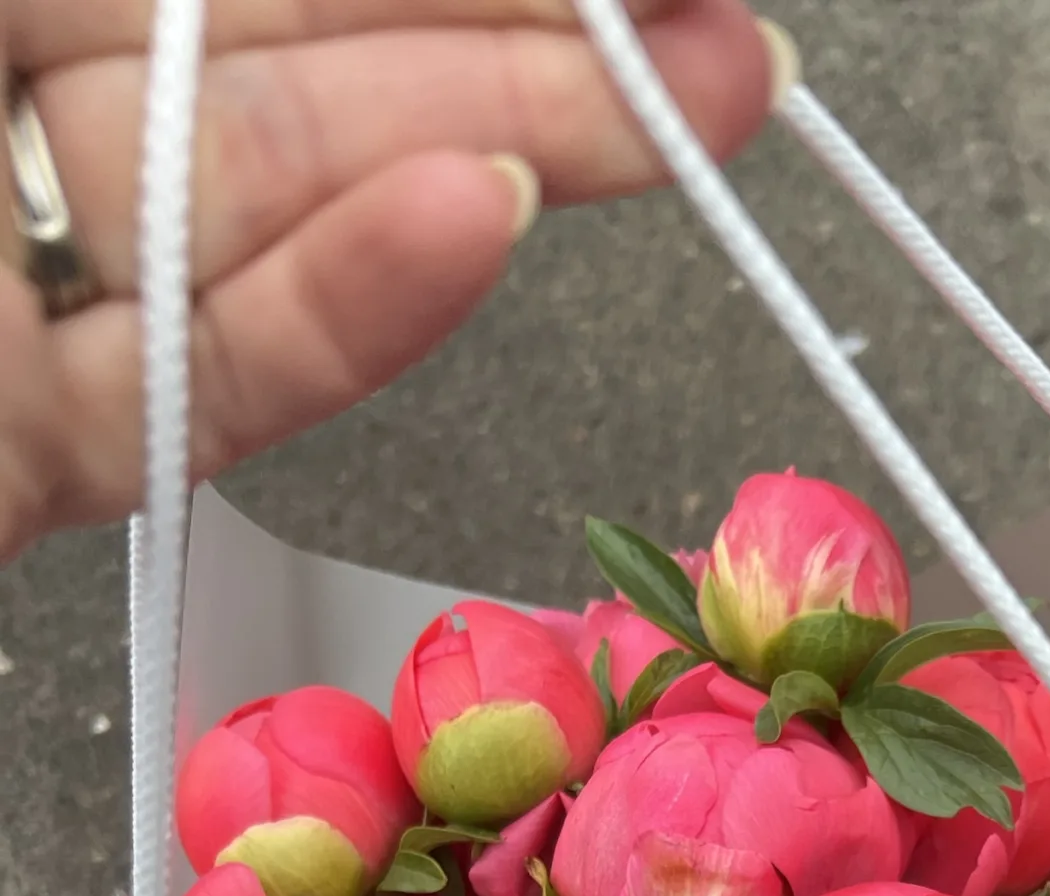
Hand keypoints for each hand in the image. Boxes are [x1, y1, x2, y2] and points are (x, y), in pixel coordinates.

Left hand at [0, 0, 779, 562]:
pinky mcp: (50, 445)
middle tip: (725, 52)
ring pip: (290, 201)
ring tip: (677, 123)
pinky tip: (484, 221)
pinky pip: (221, 365)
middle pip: (304, 54)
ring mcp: (33, 282)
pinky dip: (360, 300)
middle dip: (530, 42)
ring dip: (496, 146)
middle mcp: (11, 114)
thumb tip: (398, 88)